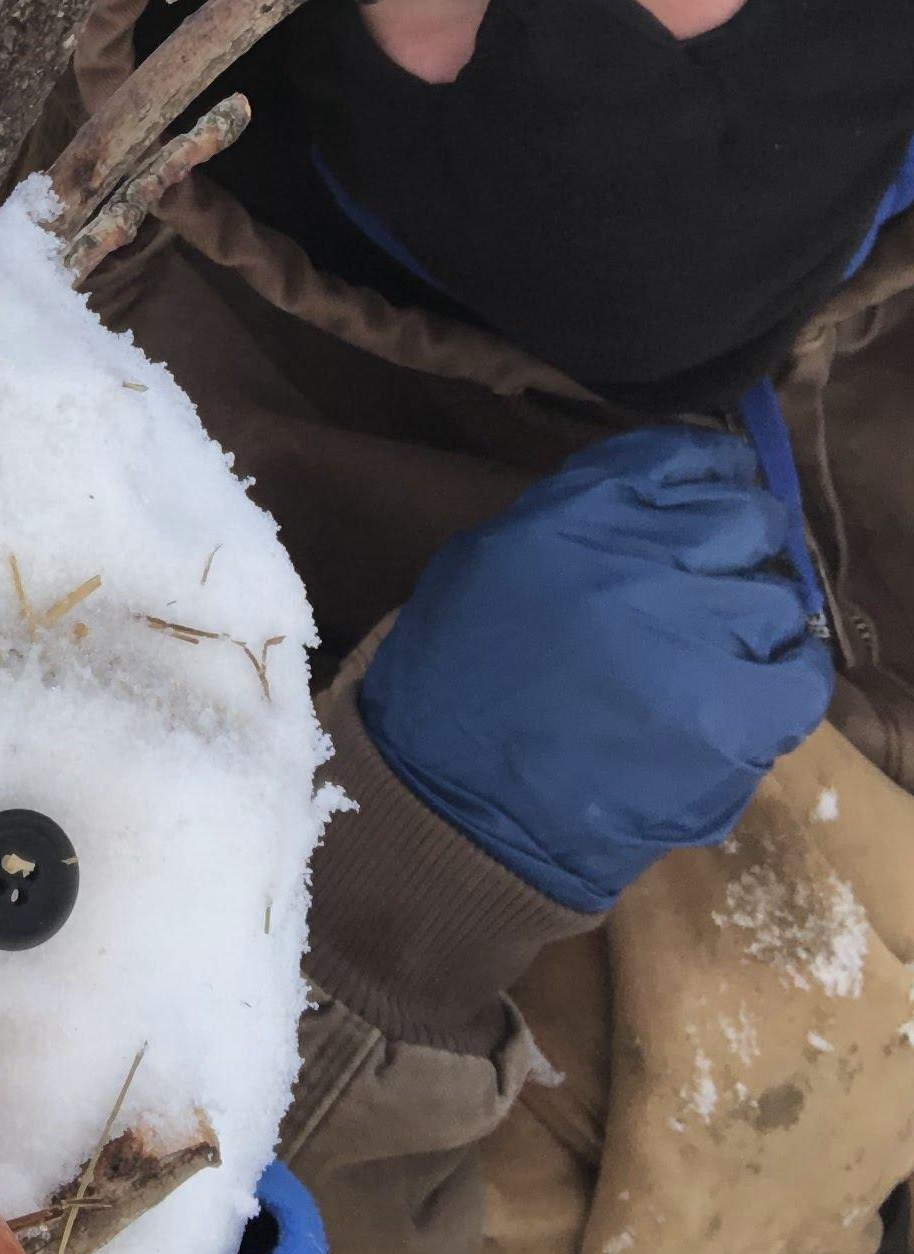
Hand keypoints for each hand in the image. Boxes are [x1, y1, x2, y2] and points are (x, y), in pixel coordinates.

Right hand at [359, 426, 832, 910]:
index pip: (678, 456)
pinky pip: (802, 677)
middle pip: (745, 520)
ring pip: (777, 599)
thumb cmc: (455, 676)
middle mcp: (639, 559)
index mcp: (572, 515)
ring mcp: (690, 636)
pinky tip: (756, 692)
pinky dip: (787, 678)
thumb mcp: (488, 559)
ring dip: (755, 620)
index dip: (708, 470)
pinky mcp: (728, 717)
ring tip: (724, 652)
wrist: (451, 797)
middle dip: (741, 544)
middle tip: (720, 580)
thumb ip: (569, 519)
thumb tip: (652, 508)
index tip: (714, 490)